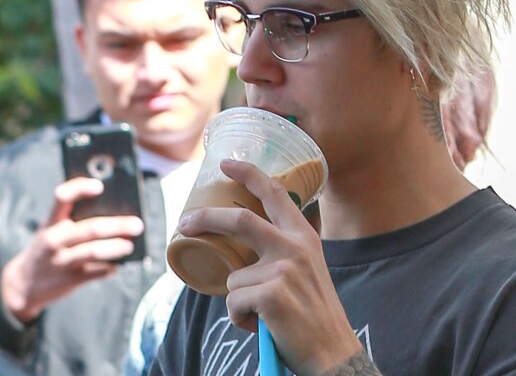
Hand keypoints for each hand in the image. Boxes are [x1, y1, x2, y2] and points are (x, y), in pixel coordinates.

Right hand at [1, 177, 143, 322]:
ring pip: (93, 251)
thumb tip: (116, 210)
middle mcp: (54, 239)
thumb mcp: (53, 229)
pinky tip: (118, 266)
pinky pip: (94, 273)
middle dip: (117, 226)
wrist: (23, 284)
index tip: (99, 186)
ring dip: (115, 247)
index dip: (80, 189)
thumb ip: (76, 219)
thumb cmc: (49, 248)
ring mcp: (61, 261)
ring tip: (130, 245)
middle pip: (90, 228)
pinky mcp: (69, 280)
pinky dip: (109, 268)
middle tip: (138, 224)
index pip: (62, 197)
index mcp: (51, 221)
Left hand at [177, 159, 360, 374]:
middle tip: (184, 224)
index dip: (249, 173)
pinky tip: (263, 325)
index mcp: (303, 235)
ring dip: (239, 300)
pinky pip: (233, 302)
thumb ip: (281, 248)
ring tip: (264, 313)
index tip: (226, 163)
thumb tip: (238, 246)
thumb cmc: (312, 310)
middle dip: (206, 219)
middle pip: (240, 220)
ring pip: (233, 277)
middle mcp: (295, 246)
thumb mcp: (306, 266)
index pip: (274, 193)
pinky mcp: (271, 294)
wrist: (333, 353)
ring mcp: (284, 269)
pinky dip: (239, 318)